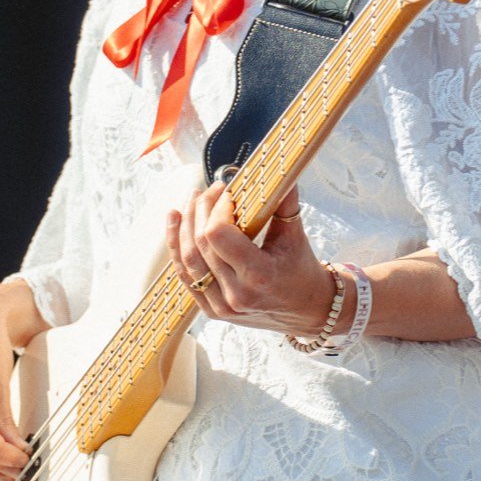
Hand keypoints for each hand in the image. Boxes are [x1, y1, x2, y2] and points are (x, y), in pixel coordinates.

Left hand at [166, 180, 343, 335]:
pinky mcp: (212, 311)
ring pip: (187, 260)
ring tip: (189, 202)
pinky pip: (186, 276)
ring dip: (183, 226)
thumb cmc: (301, 269)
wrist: (305, 310)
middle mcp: (237, 295)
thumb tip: (278, 169)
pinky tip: (175, 224)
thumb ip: (284, 201)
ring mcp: (221, 307)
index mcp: (259, 276)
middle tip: (210, 190)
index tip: (227, 194)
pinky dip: (177, 248)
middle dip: (201, 210)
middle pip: (201, 244)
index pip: (219, 235)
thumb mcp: (295, 235)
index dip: (217, 209)